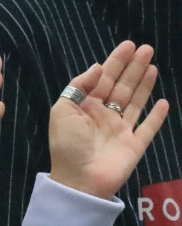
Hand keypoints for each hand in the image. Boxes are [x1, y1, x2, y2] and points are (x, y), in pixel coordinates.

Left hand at [49, 41, 168, 198]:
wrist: (79, 180)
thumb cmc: (67, 145)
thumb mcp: (61, 111)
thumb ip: (78, 87)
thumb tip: (97, 67)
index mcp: (86, 107)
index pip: (103, 79)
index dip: (115, 62)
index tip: (128, 46)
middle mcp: (105, 115)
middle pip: (122, 86)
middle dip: (133, 67)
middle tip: (146, 48)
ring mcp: (121, 130)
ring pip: (135, 101)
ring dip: (144, 84)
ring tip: (153, 65)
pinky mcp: (135, 145)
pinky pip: (148, 128)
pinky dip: (157, 116)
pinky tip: (164, 102)